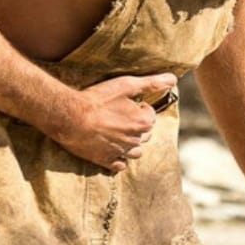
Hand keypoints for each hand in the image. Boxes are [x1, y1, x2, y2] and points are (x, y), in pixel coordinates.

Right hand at [53, 73, 176, 171]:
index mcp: (143, 123)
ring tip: (118, 133)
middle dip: (137, 126)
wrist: (70, 117)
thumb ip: (152, 83)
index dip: (140, 108)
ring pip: (135, 152)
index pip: (151, 117)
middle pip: (145, 135)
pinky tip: (112, 149)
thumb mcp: (126, 85)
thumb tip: (173, 79)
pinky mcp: (105, 161)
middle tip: (122, 117)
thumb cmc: (98, 99)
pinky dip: (119, 159)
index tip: (128, 103)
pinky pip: (120, 165)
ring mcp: (120, 152)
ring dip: (131, 143)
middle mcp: (135, 140)